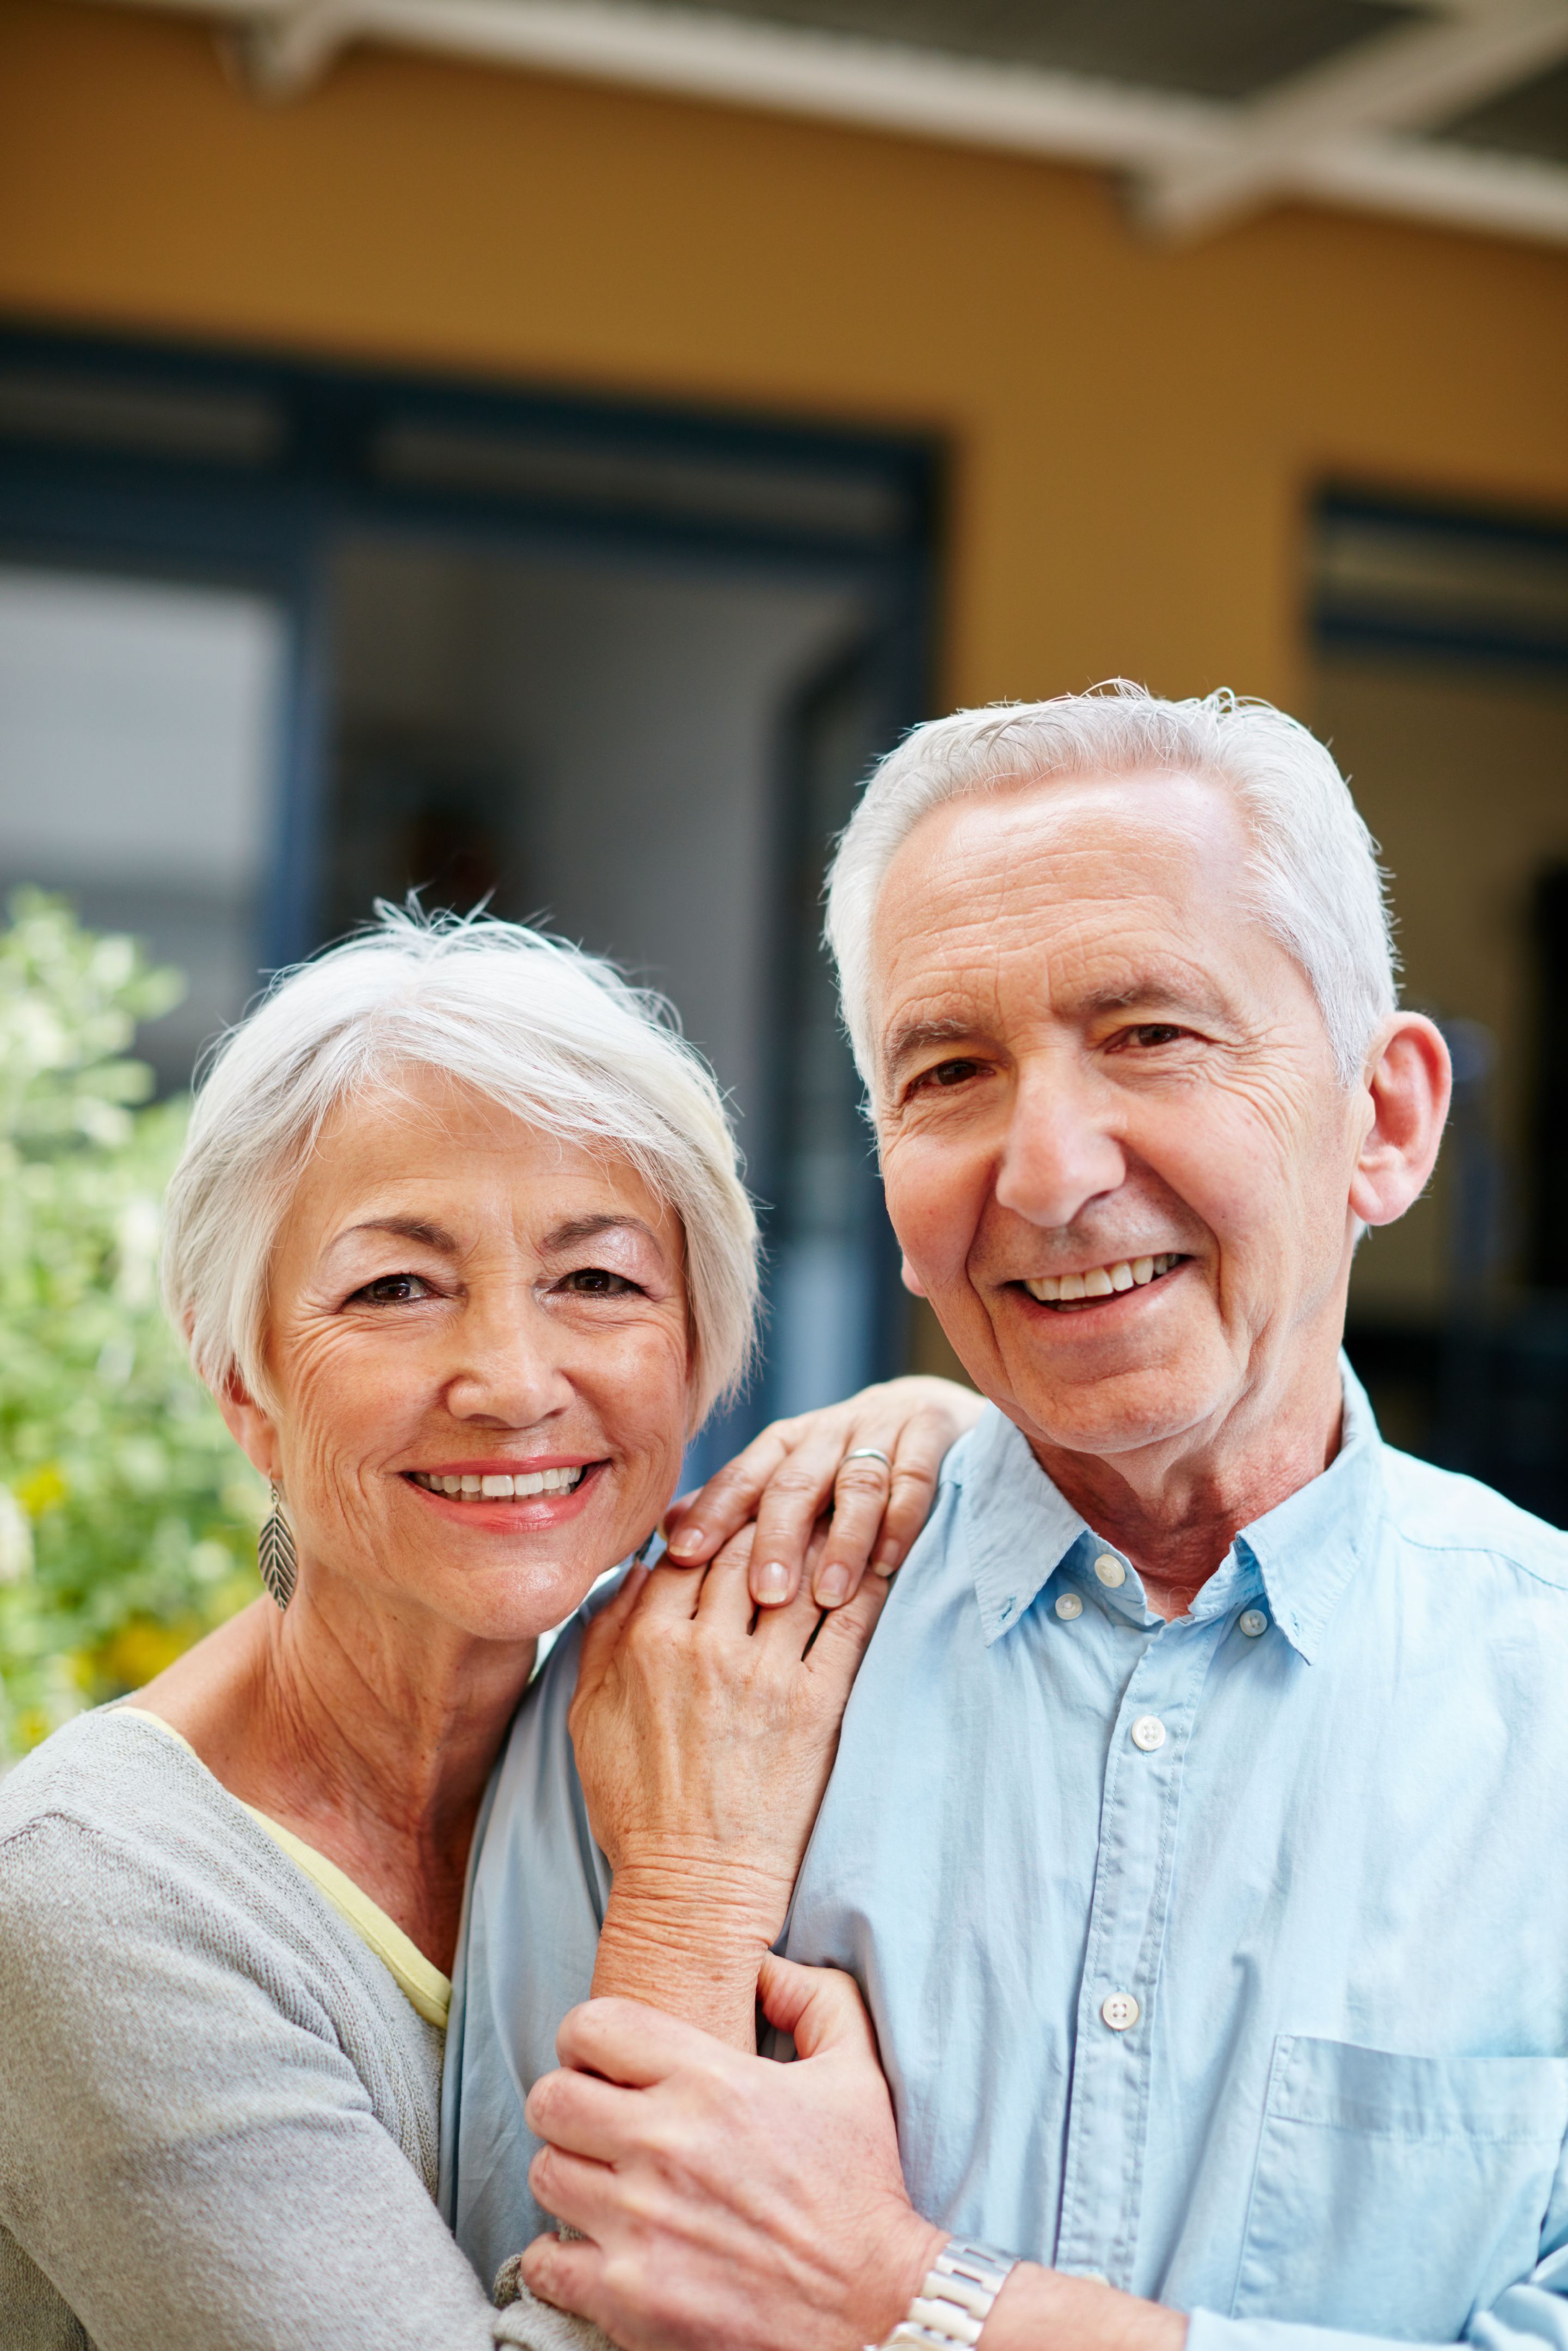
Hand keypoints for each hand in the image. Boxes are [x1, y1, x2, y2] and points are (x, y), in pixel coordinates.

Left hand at [522, 1957, 942, 2350]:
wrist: (874, 2311)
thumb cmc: (860, 2190)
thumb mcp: (857, 2071)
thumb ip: (814, 1998)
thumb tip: (765, 1966)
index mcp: (712, 2081)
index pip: (592, 2026)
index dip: (587, 2039)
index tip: (604, 2064)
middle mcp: (667, 2144)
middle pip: (550, 2099)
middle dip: (567, 2104)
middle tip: (596, 2125)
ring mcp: (642, 2223)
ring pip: (545, 2173)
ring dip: (569, 2176)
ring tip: (604, 2186)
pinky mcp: (630, 2297)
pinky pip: (545, 2262)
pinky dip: (559, 2257)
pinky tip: (598, 2249)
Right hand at [571, 1544, 886, 2044]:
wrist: (692, 1884)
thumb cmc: (634, 1804)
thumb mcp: (587, 1714)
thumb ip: (604, 1635)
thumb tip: (637, 1570)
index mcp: (648, 1642)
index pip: (690, 1551)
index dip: (717, 1519)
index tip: (741, 1503)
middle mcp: (705, 1648)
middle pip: (746, 1551)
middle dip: (773, 1512)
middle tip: (803, 1485)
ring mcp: (763, 1676)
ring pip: (797, 1575)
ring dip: (823, 1533)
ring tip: (847, 1503)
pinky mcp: (814, 1706)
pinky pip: (845, 1626)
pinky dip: (865, 1585)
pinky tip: (883, 1557)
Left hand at [663, 1376, 982, 1610]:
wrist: (934, 1415)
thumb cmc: (846, 1467)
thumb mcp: (790, 1476)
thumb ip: (736, 1504)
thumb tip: (666, 1531)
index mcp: (783, 1444)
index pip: (738, 1479)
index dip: (710, 1515)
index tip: (681, 1555)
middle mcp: (825, 1432)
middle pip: (792, 1485)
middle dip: (775, 1540)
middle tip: (764, 1594)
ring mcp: (880, 1429)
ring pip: (854, 1484)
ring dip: (841, 1542)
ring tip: (828, 1596)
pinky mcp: (930, 1431)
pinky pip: (913, 1478)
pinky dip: (899, 1520)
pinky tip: (886, 1563)